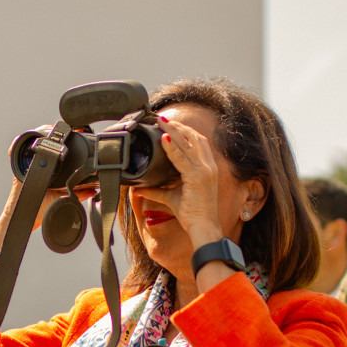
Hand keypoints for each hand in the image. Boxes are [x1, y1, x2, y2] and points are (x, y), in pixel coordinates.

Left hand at [132, 115, 224, 247]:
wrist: (204, 228)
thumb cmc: (193, 214)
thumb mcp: (171, 198)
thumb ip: (155, 191)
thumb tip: (138, 189)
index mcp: (207, 168)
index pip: (197, 142)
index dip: (184, 130)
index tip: (169, 124)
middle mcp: (208, 166)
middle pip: (194, 137)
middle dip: (178, 126)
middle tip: (162, 118)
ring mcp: (205, 171)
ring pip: (188, 143)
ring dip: (174, 130)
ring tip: (161, 122)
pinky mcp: (198, 177)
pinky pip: (183, 158)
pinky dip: (173, 147)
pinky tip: (163, 139)